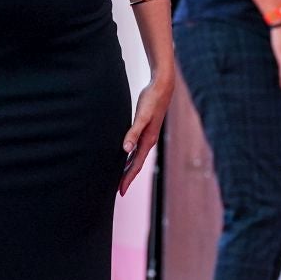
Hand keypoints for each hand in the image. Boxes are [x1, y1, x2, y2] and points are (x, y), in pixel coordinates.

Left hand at [120, 74, 172, 195]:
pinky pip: (136, 148)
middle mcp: (148, 141)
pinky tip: (123, 155)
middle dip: (127, 177)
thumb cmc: (151, 101)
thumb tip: (126, 149)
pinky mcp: (145, 129)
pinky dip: (129, 155)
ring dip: (128, 167)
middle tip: (118, 190)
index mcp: (147, 141)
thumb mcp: (142, 116)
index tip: (120, 191)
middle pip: (136, 164)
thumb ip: (133, 132)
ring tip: (119, 177)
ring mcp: (147, 136)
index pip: (136, 165)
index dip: (127, 179)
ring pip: (136, 157)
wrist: (162, 88)